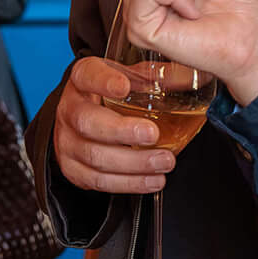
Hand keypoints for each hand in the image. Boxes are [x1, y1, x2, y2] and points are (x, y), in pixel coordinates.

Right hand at [53, 54, 176, 197]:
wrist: (86, 119)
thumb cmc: (110, 96)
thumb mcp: (129, 77)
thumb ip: (155, 77)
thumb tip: (190, 79)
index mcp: (83, 79)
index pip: (88, 75)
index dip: (104, 81)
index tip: (124, 86)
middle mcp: (70, 109)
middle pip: (88, 122)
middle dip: (123, 131)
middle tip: (153, 134)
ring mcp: (67, 141)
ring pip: (95, 156)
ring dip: (134, 163)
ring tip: (164, 161)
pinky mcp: (72, 169)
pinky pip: (98, 181)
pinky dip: (129, 183)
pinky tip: (152, 180)